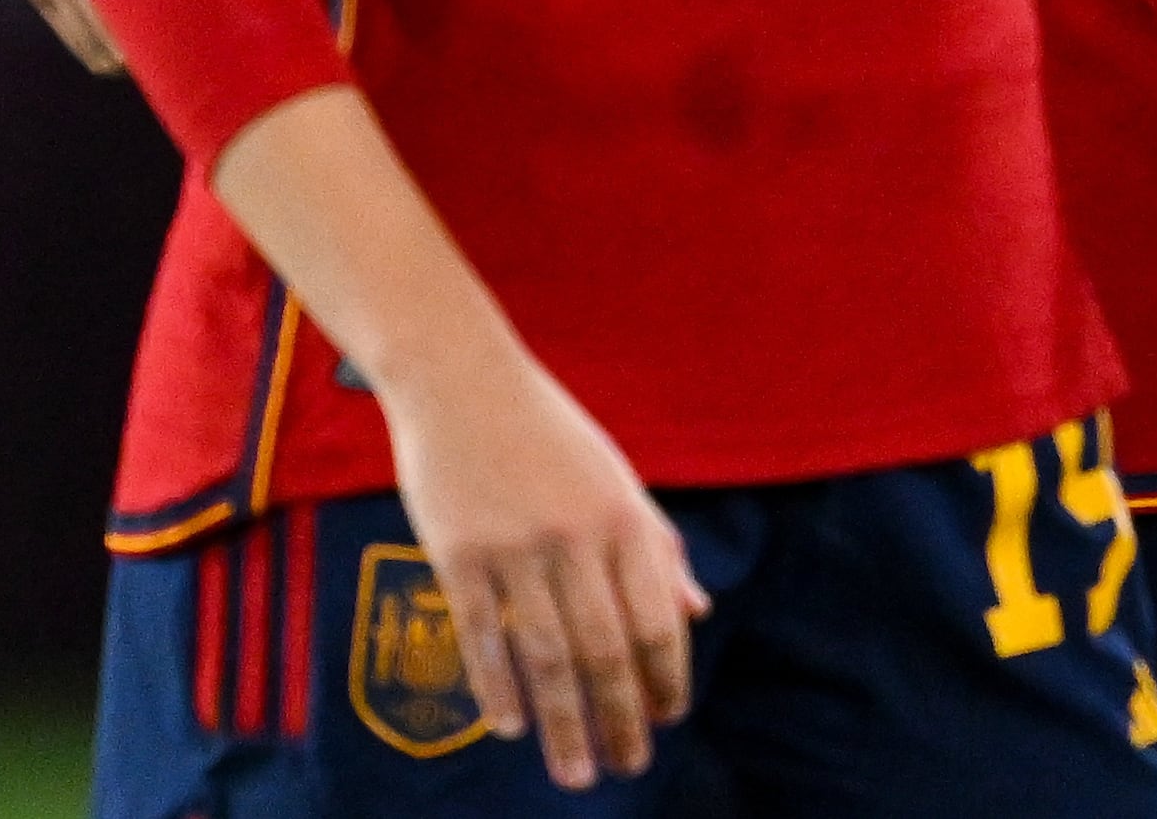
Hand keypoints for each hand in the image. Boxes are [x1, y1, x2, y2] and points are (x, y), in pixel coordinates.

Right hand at [370, 336, 703, 787]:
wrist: (464, 382)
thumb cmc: (550, 435)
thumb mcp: (618, 482)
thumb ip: (657, 549)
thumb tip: (697, 613)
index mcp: (627, 518)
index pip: (657, 618)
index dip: (666, 676)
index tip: (669, 721)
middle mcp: (579, 537)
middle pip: (605, 649)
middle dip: (619, 718)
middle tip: (626, 768)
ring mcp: (517, 548)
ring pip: (547, 655)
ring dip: (563, 724)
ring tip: (575, 773)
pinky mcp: (459, 554)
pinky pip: (484, 635)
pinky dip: (498, 687)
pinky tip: (511, 727)